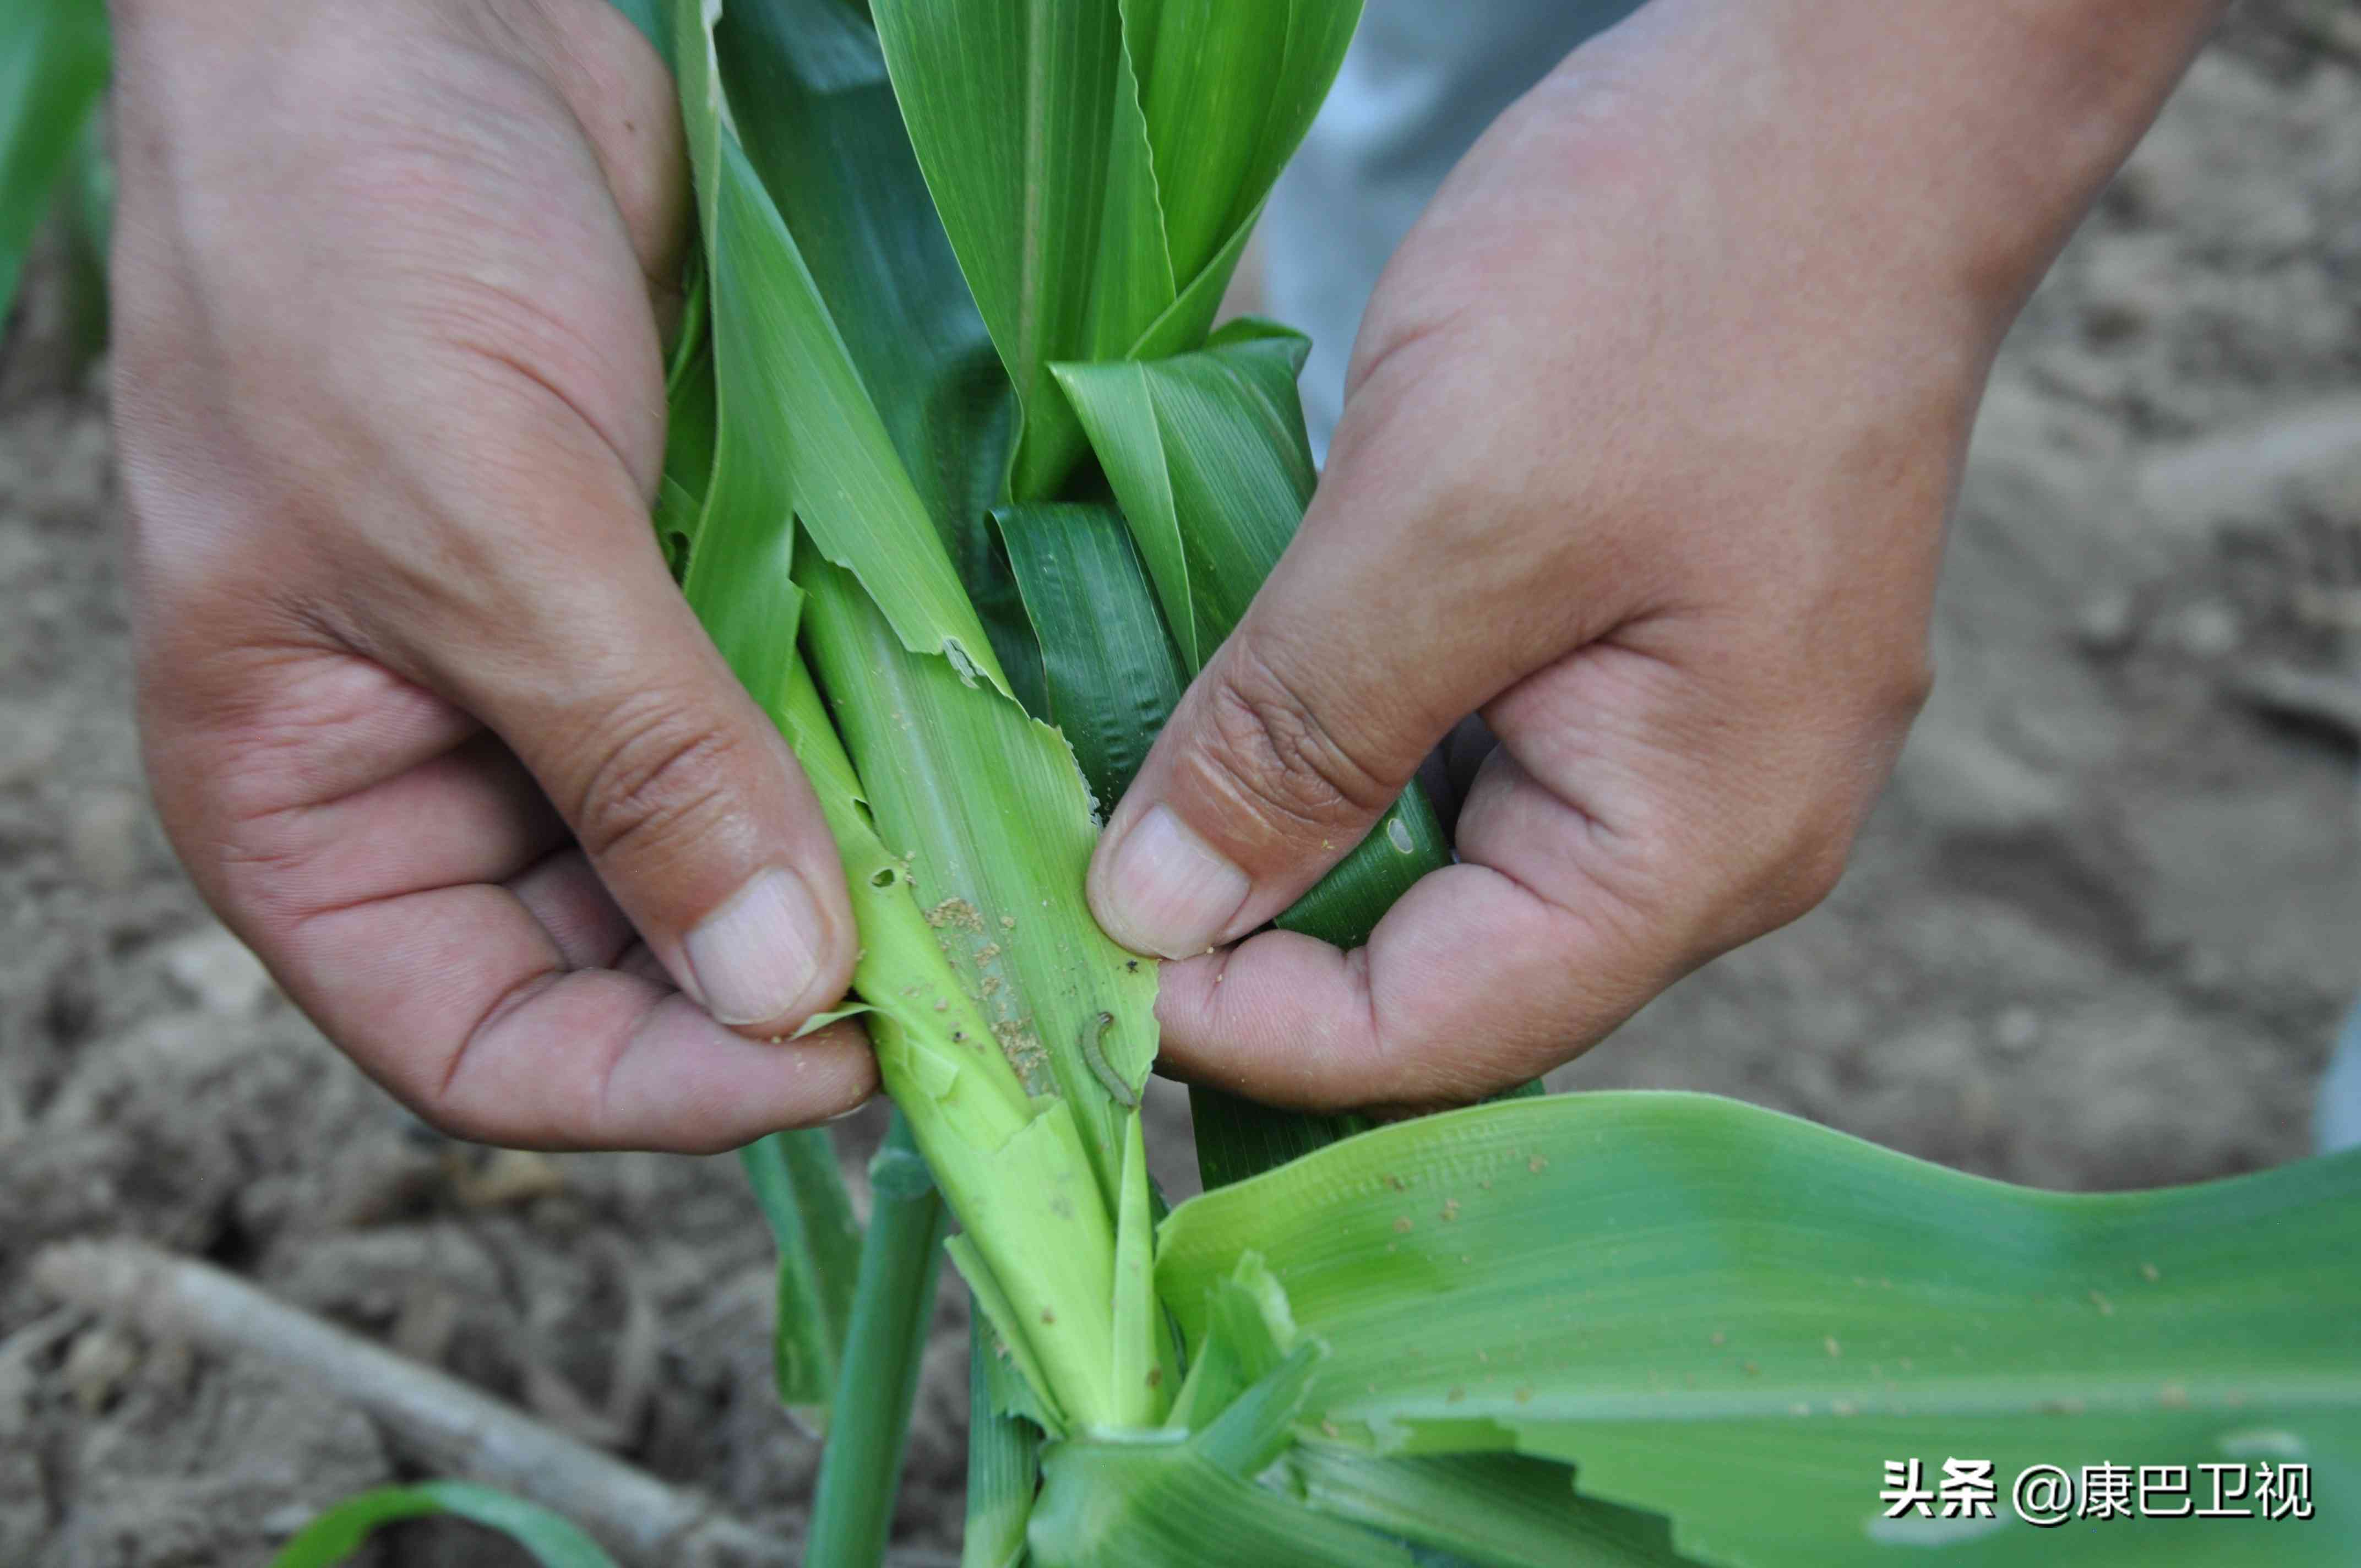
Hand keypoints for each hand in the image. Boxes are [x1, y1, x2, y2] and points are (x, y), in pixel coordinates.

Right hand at [113, 0, 870, 1150]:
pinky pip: (785, 722)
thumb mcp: (473, 522)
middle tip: (966, 976)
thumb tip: (777, 978)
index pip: (485, 1047)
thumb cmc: (342, 249)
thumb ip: (634, 758)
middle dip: (784, 987)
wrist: (409, 16)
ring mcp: (575, 686)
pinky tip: (970, 760)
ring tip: (985, 879)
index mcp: (315, 810)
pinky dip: (872, 751)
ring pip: (729, 856)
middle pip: (630, 971)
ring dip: (852, 874)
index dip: (661, 1088)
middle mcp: (447, 776)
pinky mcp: (679, 594)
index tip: (835, 1068)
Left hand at [1087, 0, 2218, 1110]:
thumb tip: (1153, 915)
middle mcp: (1710, 833)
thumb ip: (1301, 736)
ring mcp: (1684, 740)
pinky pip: (1471, 755)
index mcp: (1698, 848)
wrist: (1847, 94)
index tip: (1075, 950)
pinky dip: (1348, 742)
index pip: (1439, 1035)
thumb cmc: (1682, 281)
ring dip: (1289, 835)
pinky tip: (1245, 693)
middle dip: (1256, 941)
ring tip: (1130, 791)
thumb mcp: (1449, 518)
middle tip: (1072, 878)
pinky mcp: (1639, 654)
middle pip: (1443, 972)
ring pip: (1443, 862)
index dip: (1243, 1023)